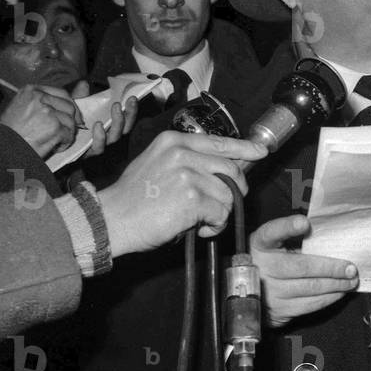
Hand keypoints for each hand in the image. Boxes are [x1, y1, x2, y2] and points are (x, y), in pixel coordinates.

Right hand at [0, 84, 81, 157]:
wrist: (4, 147)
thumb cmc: (12, 129)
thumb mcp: (25, 107)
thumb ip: (48, 99)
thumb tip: (85, 85)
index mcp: (32, 90)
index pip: (62, 93)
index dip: (68, 105)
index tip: (69, 115)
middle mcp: (40, 98)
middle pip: (69, 107)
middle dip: (71, 120)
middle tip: (64, 130)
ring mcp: (48, 112)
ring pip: (71, 122)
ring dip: (66, 133)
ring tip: (53, 139)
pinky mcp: (54, 128)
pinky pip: (69, 135)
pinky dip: (63, 143)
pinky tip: (52, 146)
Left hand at [70, 81, 139, 157]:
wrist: (53, 143)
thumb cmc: (67, 125)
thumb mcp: (73, 108)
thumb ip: (79, 96)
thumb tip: (84, 84)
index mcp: (107, 126)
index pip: (125, 119)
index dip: (131, 109)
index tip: (133, 97)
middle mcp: (107, 137)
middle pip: (125, 128)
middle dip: (130, 113)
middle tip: (130, 100)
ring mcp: (99, 146)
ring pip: (114, 137)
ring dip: (118, 121)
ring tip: (116, 106)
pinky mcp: (88, 154)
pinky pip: (98, 147)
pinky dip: (100, 136)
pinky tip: (98, 125)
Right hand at [97, 131, 267, 256]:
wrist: (109, 219)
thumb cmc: (134, 198)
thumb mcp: (158, 164)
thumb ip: (189, 160)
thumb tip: (227, 165)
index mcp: (174, 141)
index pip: (220, 142)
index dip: (244, 148)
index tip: (261, 151)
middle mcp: (182, 153)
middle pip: (231, 170)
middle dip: (234, 191)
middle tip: (220, 207)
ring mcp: (188, 174)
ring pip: (228, 194)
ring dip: (220, 213)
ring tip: (201, 222)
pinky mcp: (192, 198)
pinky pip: (221, 213)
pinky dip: (215, 226)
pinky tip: (198, 229)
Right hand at [249, 215, 358, 327]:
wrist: (251, 292)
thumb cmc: (273, 261)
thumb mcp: (276, 245)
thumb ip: (296, 239)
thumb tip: (332, 239)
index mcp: (261, 244)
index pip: (272, 232)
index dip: (288, 227)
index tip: (305, 223)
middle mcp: (262, 267)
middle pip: (301, 267)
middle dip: (331, 268)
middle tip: (351, 268)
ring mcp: (269, 291)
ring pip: (309, 288)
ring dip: (335, 285)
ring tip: (351, 281)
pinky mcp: (278, 309)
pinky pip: (309, 305)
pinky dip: (328, 298)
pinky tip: (340, 292)